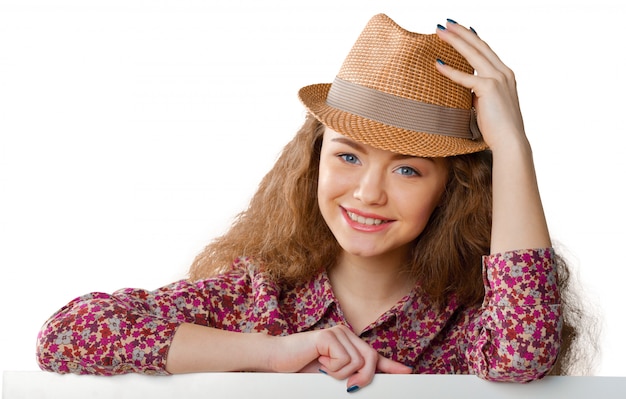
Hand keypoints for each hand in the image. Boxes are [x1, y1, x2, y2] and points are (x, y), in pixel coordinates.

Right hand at [268, 325, 411, 391]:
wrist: (277, 360)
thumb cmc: (300, 368)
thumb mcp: (330, 376)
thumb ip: (350, 375)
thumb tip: (368, 381)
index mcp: (347, 344)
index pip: (373, 355)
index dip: (391, 365)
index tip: (407, 373)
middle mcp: (345, 335)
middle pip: (370, 358)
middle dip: (364, 377)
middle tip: (348, 386)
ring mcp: (337, 333)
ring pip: (358, 362)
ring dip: (340, 374)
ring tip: (323, 368)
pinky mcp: (328, 336)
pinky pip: (344, 360)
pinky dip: (332, 369)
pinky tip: (318, 361)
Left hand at [435, 20, 527, 153]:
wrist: (510, 141)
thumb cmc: (498, 129)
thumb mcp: (487, 105)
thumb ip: (478, 94)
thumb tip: (465, 92)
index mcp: (505, 75)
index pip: (486, 51)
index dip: (472, 38)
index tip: (459, 29)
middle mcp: (504, 72)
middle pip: (479, 45)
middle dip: (461, 32)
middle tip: (445, 23)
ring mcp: (498, 78)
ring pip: (473, 53)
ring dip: (455, 40)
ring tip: (439, 32)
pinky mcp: (489, 88)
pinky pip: (465, 76)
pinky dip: (450, 70)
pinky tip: (437, 64)